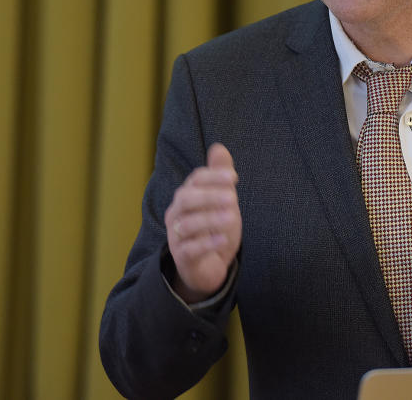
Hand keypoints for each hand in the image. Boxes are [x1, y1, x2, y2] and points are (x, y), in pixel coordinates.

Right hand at [164, 143, 241, 302]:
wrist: (207, 265)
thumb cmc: (213, 227)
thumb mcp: (221, 200)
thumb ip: (219, 175)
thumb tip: (219, 147)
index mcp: (187, 195)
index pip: (195, 179)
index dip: (213, 177)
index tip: (234, 178)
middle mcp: (177, 213)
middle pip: (186, 199)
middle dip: (209, 196)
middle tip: (233, 198)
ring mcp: (177, 235)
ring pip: (188, 224)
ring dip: (210, 219)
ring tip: (231, 218)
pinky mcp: (182, 257)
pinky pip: (190, 249)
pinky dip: (206, 243)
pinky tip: (222, 240)